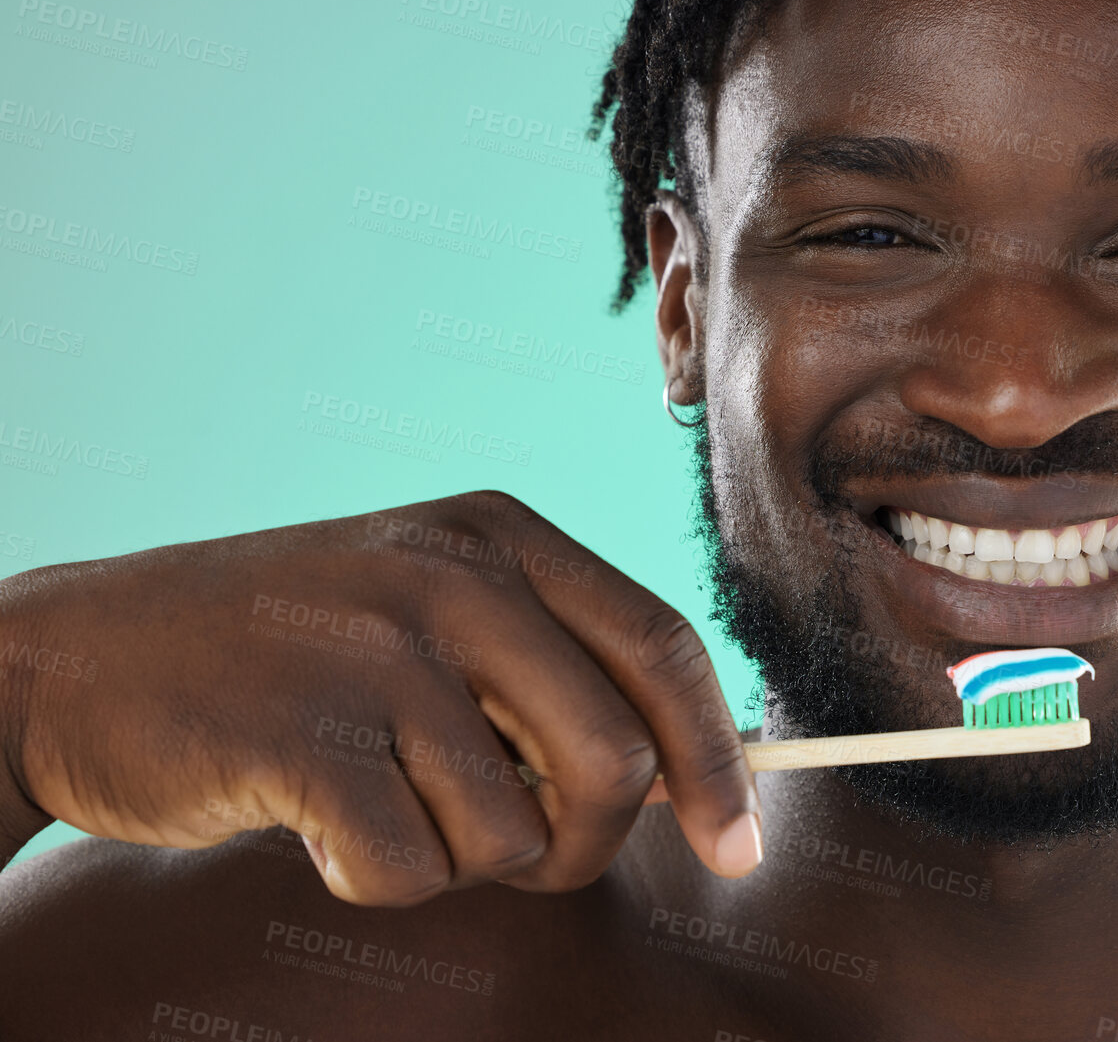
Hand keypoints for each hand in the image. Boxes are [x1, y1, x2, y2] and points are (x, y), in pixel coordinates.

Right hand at [0, 490, 761, 905]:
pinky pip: (411, 870)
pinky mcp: (302, 736)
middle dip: (590, 843)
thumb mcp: (431, 611)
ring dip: (461, 858)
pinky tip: (319, 823)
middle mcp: (453, 577)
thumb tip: (699, 772)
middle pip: (616, 759)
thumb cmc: (293, 658)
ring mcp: (375, 650)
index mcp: (502, 536)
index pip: (666, 647)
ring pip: (514, 832)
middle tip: (526, 856)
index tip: (736, 848)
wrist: (82, 659)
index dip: (718, 760)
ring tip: (385, 803)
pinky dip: (375, 881)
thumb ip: (554, 669)